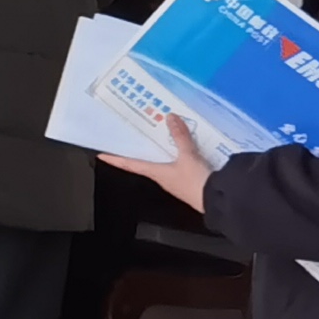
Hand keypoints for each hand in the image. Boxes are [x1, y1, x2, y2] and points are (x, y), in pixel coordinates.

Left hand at [98, 109, 214, 212]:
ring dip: (158, 152)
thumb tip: (170, 117)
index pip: (129, 164)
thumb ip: (180, 136)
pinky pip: (178, 166)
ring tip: (156, 138)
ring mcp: (175, 181)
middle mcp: (161, 177)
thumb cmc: (196, 182)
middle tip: (131, 138)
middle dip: (138, 151)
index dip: (115, 159)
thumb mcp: (188, 156)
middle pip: (145, 162)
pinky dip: (176, 156)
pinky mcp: (189, 182)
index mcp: (155, 172)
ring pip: (161, 163)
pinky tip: (183, 149)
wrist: (218, 201)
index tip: (100, 155)